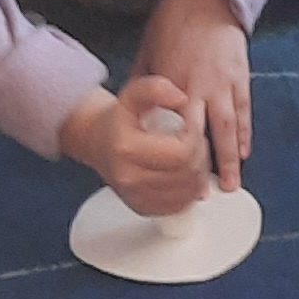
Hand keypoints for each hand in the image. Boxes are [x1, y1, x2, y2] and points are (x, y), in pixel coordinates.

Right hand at [58, 72, 218, 215]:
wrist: (98, 142)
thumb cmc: (119, 120)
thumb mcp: (133, 95)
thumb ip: (155, 89)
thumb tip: (181, 98)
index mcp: (127, 149)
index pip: (182, 152)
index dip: (196, 139)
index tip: (191, 129)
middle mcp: (129, 177)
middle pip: (188, 173)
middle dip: (200, 156)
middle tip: (193, 142)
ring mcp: (136, 197)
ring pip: (189, 193)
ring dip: (198, 174)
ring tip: (188, 156)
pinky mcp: (143, 209)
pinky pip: (180, 207)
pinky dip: (189, 191)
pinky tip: (182, 174)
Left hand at [137, 0, 253, 191]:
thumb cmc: (171, 24)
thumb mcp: (148, 53)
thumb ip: (145, 85)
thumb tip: (137, 111)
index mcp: (172, 83)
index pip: (173, 127)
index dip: (173, 154)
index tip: (170, 176)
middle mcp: (199, 87)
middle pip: (204, 135)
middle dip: (205, 165)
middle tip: (206, 193)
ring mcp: (224, 84)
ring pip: (230, 128)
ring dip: (232, 159)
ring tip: (233, 184)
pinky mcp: (241, 77)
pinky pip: (244, 112)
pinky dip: (245, 134)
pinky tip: (245, 153)